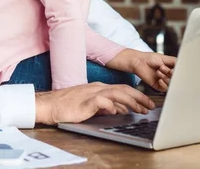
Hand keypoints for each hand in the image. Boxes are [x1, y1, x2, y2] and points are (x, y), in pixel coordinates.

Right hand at [34, 82, 155, 124]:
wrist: (49, 105)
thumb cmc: (68, 106)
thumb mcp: (91, 105)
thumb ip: (105, 106)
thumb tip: (120, 109)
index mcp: (99, 88)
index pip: (122, 89)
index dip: (137, 96)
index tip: (147, 103)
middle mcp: (97, 88)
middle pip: (123, 89)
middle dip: (139, 97)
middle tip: (150, 106)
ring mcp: (91, 94)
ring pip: (115, 93)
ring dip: (130, 101)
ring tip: (140, 109)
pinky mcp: (84, 102)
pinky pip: (100, 101)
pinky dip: (110, 105)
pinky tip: (116, 111)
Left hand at [106, 49, 175, 91]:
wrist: (138, 62)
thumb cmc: (150, 58)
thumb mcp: (165, 58)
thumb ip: (175, 62)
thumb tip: (183, 67)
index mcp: (172, 67)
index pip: (180, 72)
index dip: (178, 71)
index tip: (173, 68)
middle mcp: (169, 75)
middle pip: (176, 79)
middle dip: (171, 74)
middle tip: (164, 68)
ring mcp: (164, 80)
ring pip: (171, 84)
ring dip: (166, 77)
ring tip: (159, 71)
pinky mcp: (158, 85)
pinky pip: (165, 88)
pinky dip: (163, 84)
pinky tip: (159, 79)